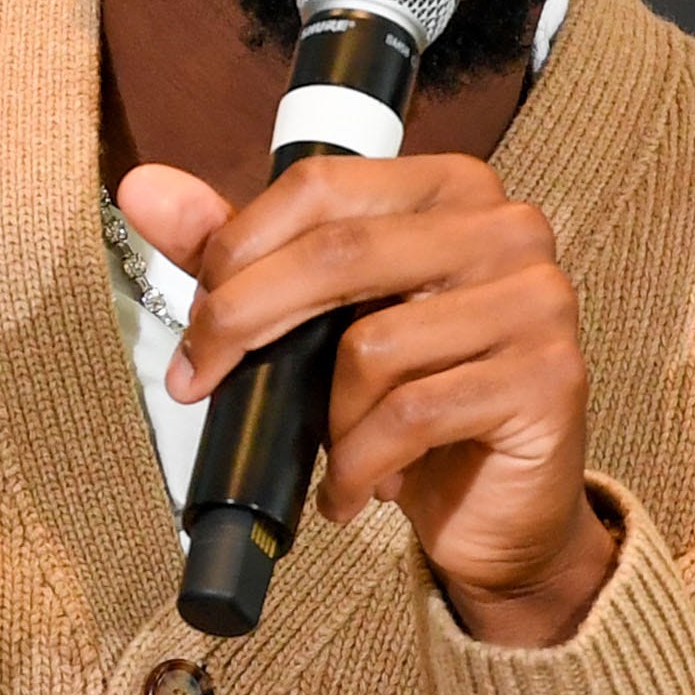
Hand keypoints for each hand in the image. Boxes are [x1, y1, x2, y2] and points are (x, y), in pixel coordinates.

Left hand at [120, 155, 616, 646]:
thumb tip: (145, 188)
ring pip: (371, 346)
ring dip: (325, 418)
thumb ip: (237, 251)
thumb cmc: (413, 399)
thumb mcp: (320, 319)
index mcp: (451, 188)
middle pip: (338, 254)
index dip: (237, 249)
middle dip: (245, 323)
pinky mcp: (549, 379)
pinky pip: (413, 414)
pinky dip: (362, 464)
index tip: (196, 320)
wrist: (503, 509)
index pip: (321, 185)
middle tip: (201, 380)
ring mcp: (539, 301)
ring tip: (334, 447)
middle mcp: (507, 228)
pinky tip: (360, 488)